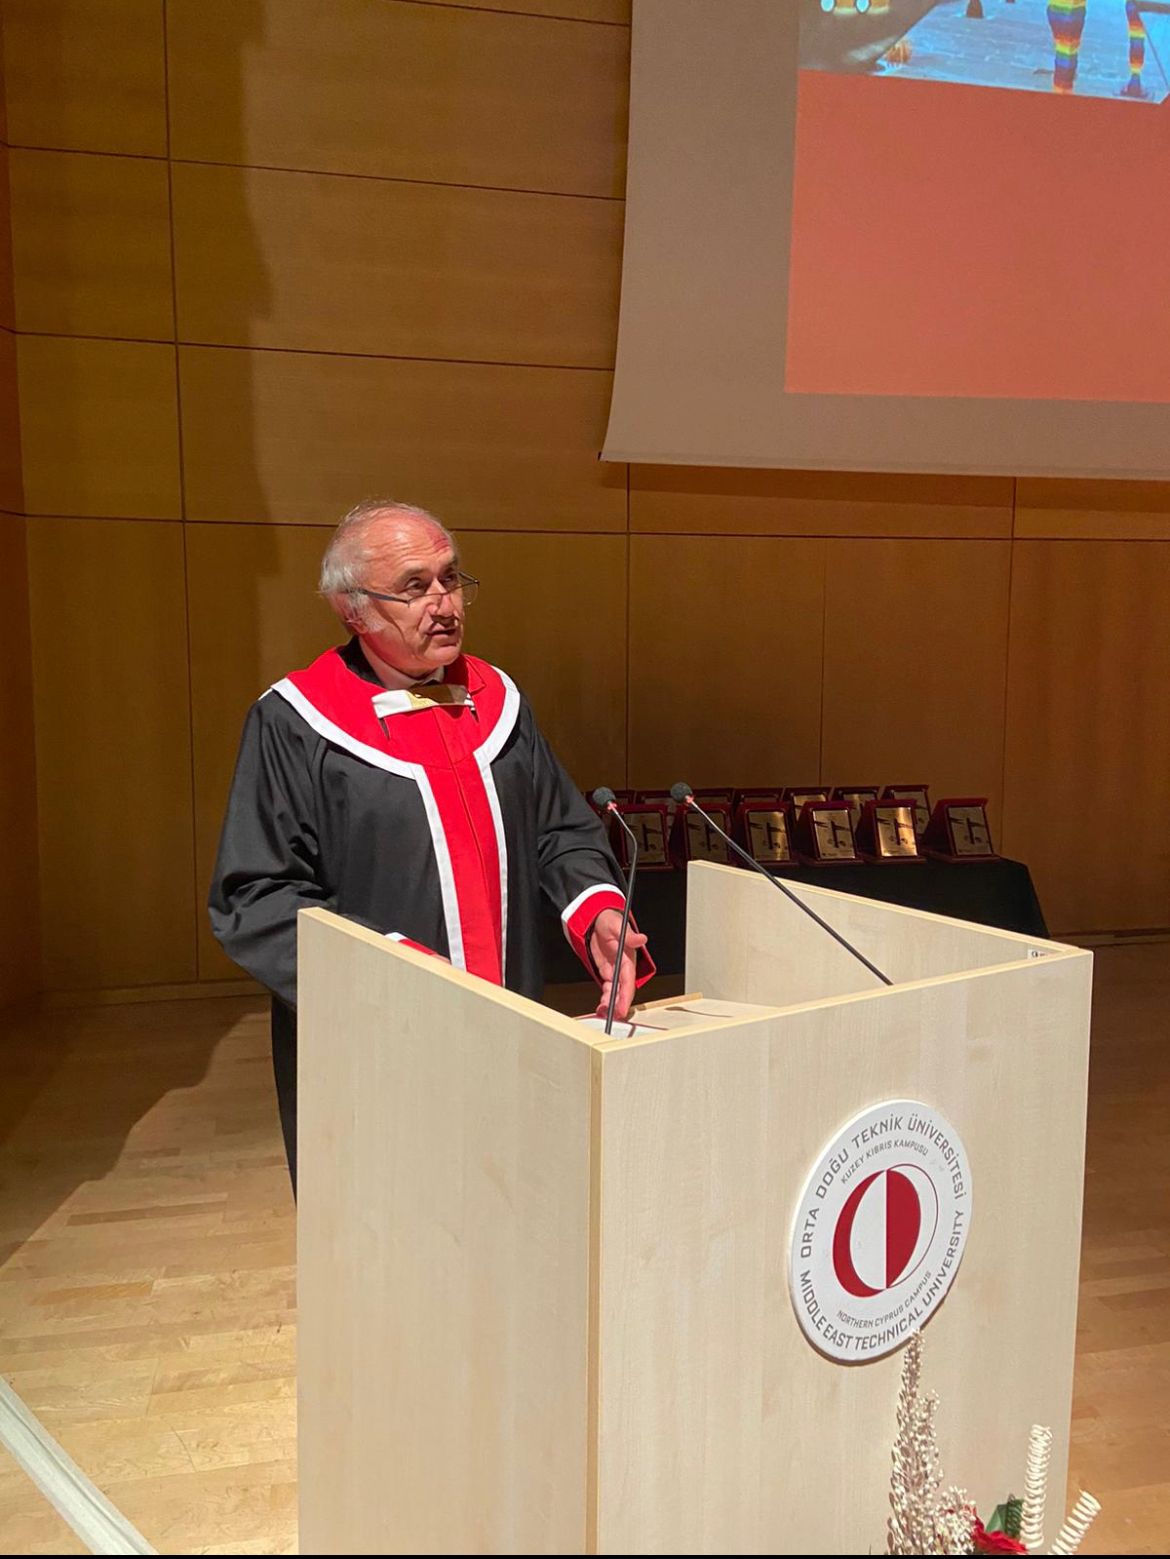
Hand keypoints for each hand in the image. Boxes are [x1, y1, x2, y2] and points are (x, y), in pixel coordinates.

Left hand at [588, 907, 647, 1023]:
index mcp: (628, 958)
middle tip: (613, 1017)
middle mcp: (623, 967)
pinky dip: (605, 999)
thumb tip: (642, 938)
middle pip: (623, 990)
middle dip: (619, 1004)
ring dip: (611, 1004)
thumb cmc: (610, 920)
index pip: (628, 980)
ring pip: (615, 992)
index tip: (623, 1008)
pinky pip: (608, 989)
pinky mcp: (608, 972)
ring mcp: (615, 970)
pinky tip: (601, 1007)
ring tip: (603, 1013)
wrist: (597, 919)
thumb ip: (629, 935)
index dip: (626, 995)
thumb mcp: (616, 925)